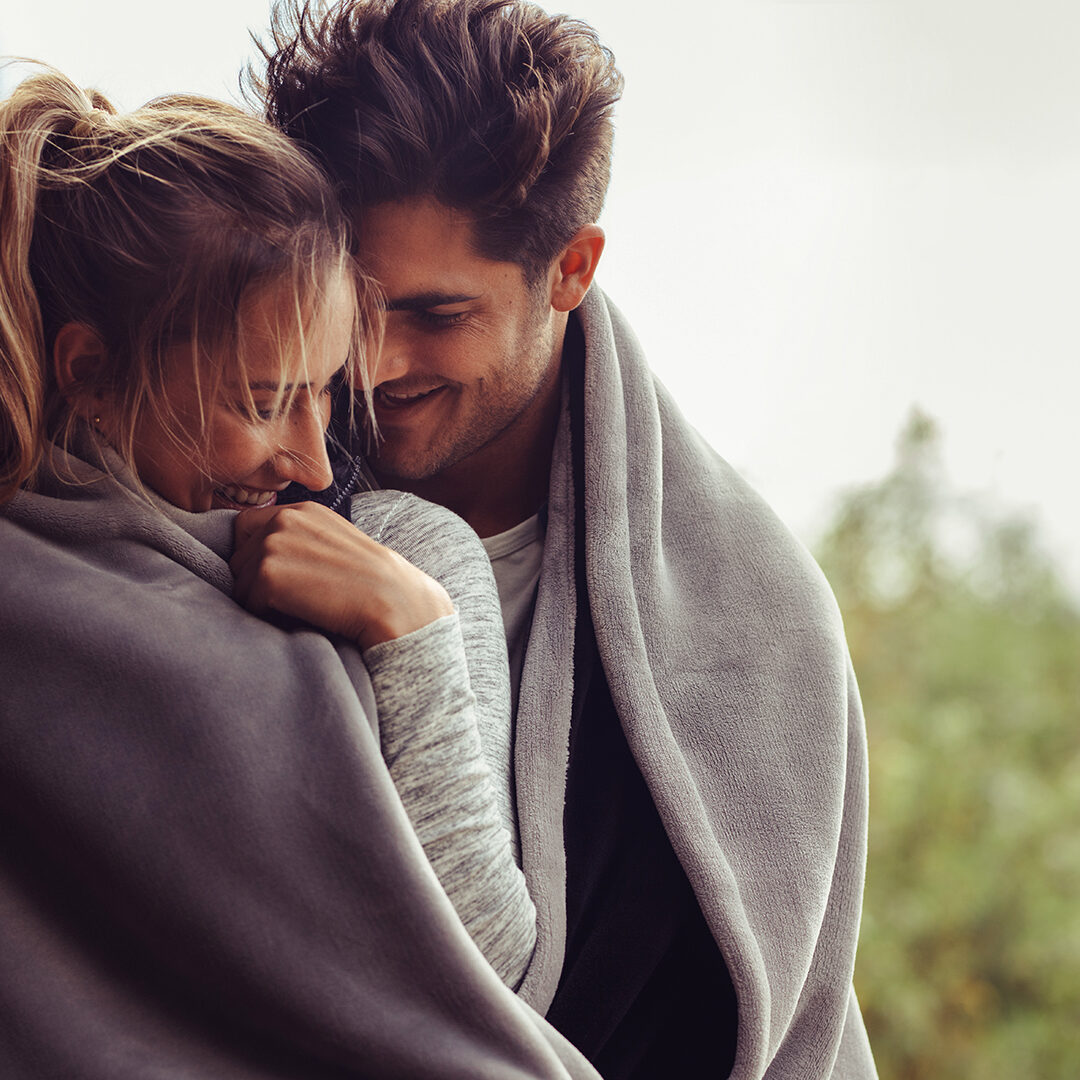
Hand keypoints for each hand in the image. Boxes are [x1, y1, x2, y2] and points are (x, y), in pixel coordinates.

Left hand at [230, 502, 453, 649]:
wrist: (395, 603)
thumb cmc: (373, 584)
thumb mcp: (337, 544)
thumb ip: (301, 538)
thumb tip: (260, 555)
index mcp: (303, 510)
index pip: (247, 528)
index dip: (259, 557)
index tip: (286, 578)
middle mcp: (284, 519)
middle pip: (239, 558)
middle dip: (259, 581)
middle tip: (301, 596)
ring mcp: (274, 545)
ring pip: (240, 582)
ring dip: (263, 601)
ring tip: (305, 605)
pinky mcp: (268, 576)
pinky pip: (247, 604)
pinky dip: (269, 617)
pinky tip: (303, 614)